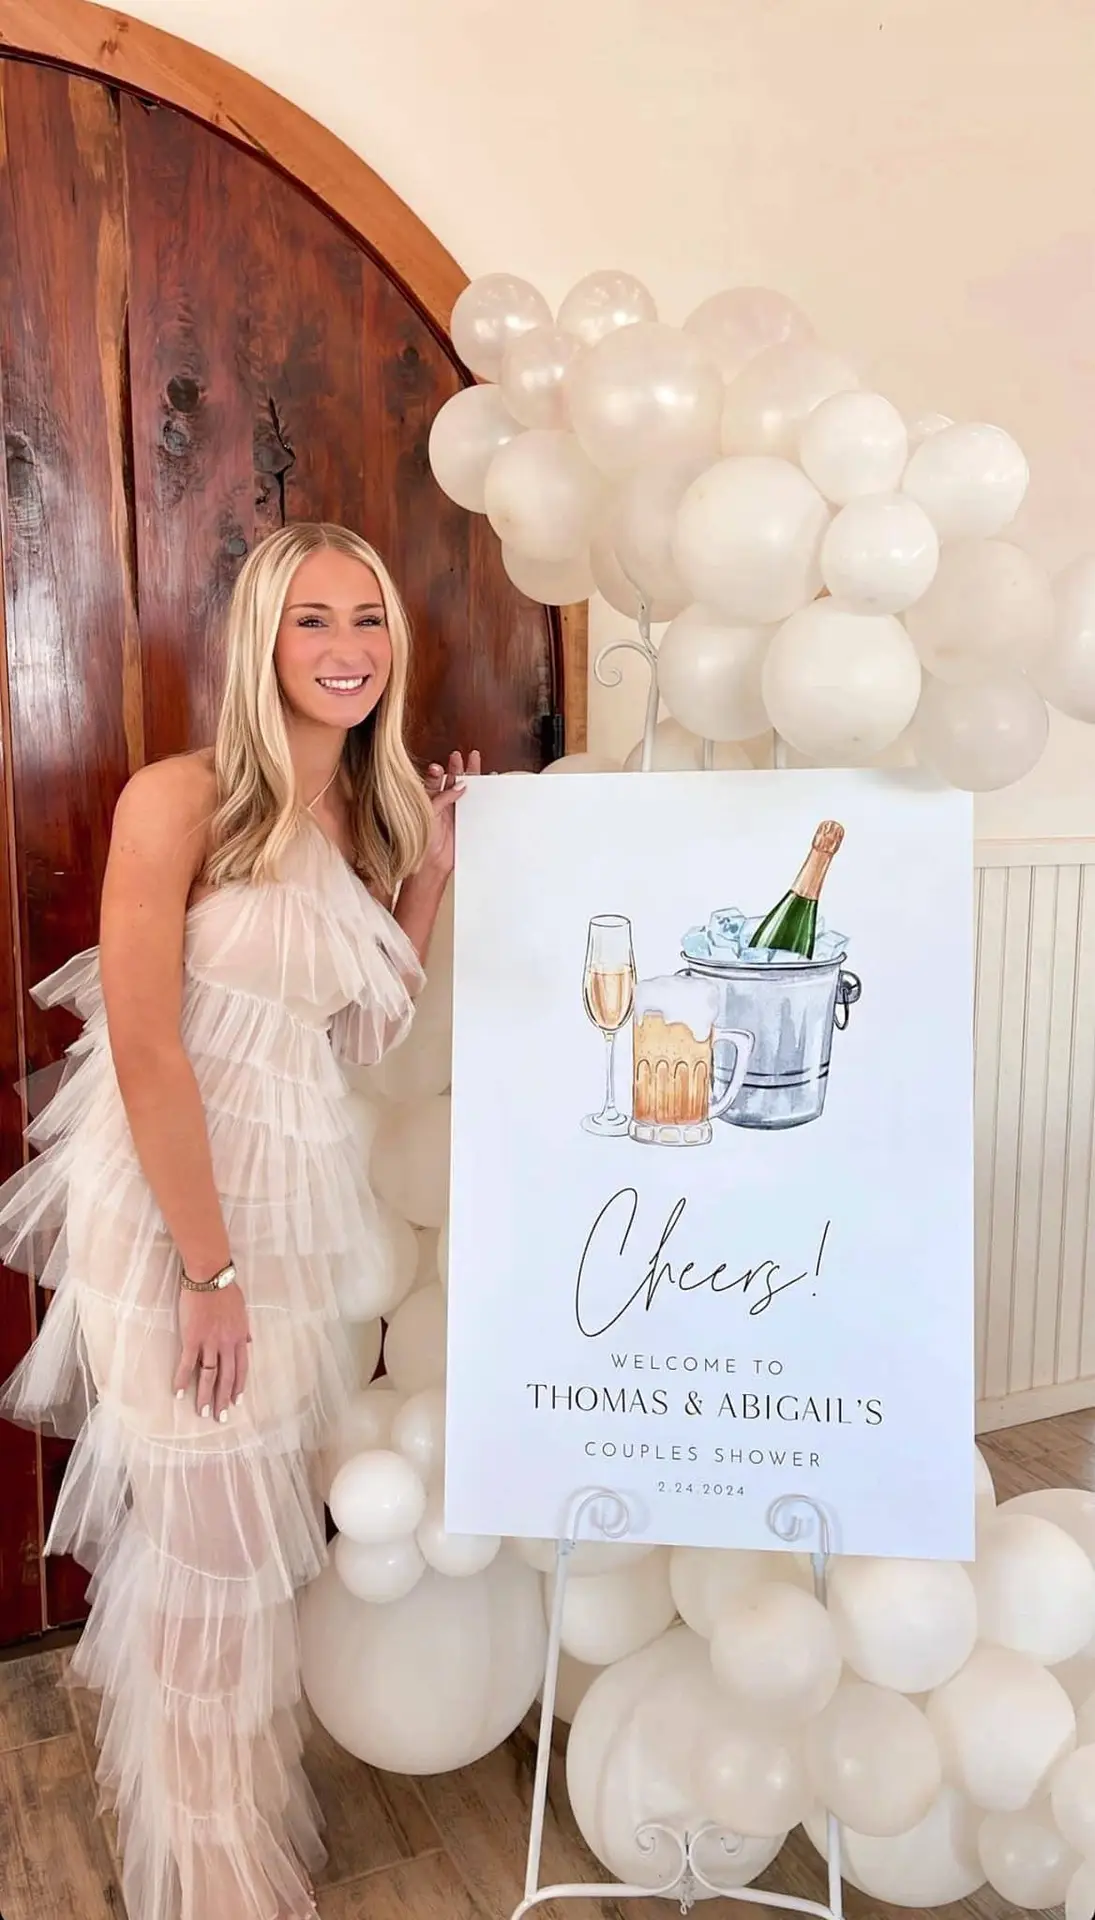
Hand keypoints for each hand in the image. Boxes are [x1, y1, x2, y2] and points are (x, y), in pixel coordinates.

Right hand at [173, 1283, 250, 1420]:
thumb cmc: (226, 1290)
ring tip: (203, 1412)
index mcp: (240, 1337)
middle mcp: (227, 1343)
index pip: (242, 1368)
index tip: (236, 1402)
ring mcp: (209, 1342)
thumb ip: (244, 1329)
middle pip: (226, 1377)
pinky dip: (182, 1380)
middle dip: (223, 1399)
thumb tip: (249, 1342)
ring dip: (206, 1396)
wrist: (210, 1276)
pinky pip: (187, 1364)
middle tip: (220, 1418)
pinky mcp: (191, 1339)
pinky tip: (178, 1393)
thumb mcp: (242, 1311)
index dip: (238, 1386)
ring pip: (209, 1375)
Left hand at [421, 749, 479, 881]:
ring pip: (464, 789)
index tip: (440, 766)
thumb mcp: (428, 813)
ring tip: (474, 760)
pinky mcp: (466, 820)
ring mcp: (454, 811)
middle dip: (456, 767)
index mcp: (429, 800)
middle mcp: (442, 804)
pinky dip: (482, 794)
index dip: (438, 772)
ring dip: (469, 776)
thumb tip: (459, 786)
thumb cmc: (421, 840)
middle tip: (459, 755)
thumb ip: (442, 798)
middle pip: (451, 780)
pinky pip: (475, 804)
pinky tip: (488, 783)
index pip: (435, 781)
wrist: (431, 864)